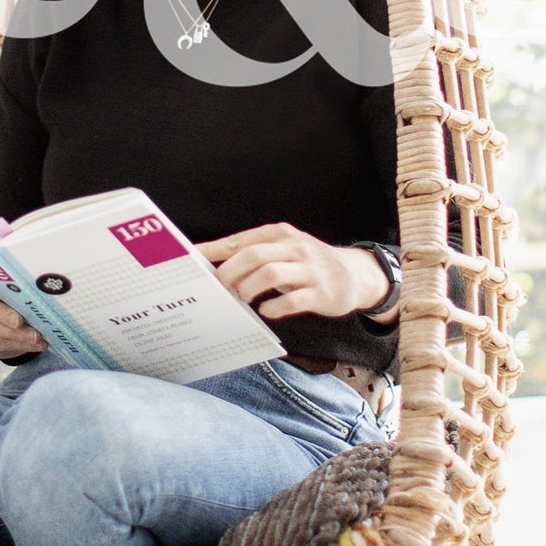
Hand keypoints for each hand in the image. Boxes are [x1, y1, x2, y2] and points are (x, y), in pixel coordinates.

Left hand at [198, 223, 391, 321]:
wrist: (355, 275)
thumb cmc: (308, 263)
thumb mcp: (283, 249)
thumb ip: (253, 253)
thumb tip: (212, 263)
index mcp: (280, 234)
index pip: (240, 240)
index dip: (213, 251)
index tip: (190, 259)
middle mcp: (295, 247)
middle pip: (254, 255)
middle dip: (230, 273)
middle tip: (218, 289)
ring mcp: (309, 269)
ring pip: (271, 274)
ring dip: (250, 289)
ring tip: (243, 299)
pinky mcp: (321, 292)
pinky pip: (293, 299)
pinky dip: (275, 307)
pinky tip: (266, 310)